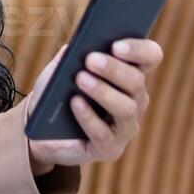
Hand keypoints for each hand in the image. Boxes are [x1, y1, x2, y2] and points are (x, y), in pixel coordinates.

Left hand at [24, 38, 162, 173]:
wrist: (43, 132)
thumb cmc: (58, 95)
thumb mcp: (59, 71)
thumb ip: (69, 57)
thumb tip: (75, 47)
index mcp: (129, 75)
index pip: (150, 56)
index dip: (139, 49)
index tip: (116, 44)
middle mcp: (135, 100)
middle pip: (137, 81)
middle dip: (114, 69)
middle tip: (91, 59)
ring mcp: (125, 127)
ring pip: (126, 108)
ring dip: (103, 92)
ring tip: (81, 79)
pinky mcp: (110, 149)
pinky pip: (104, 134)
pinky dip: (88, 116)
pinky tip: (75, 103)